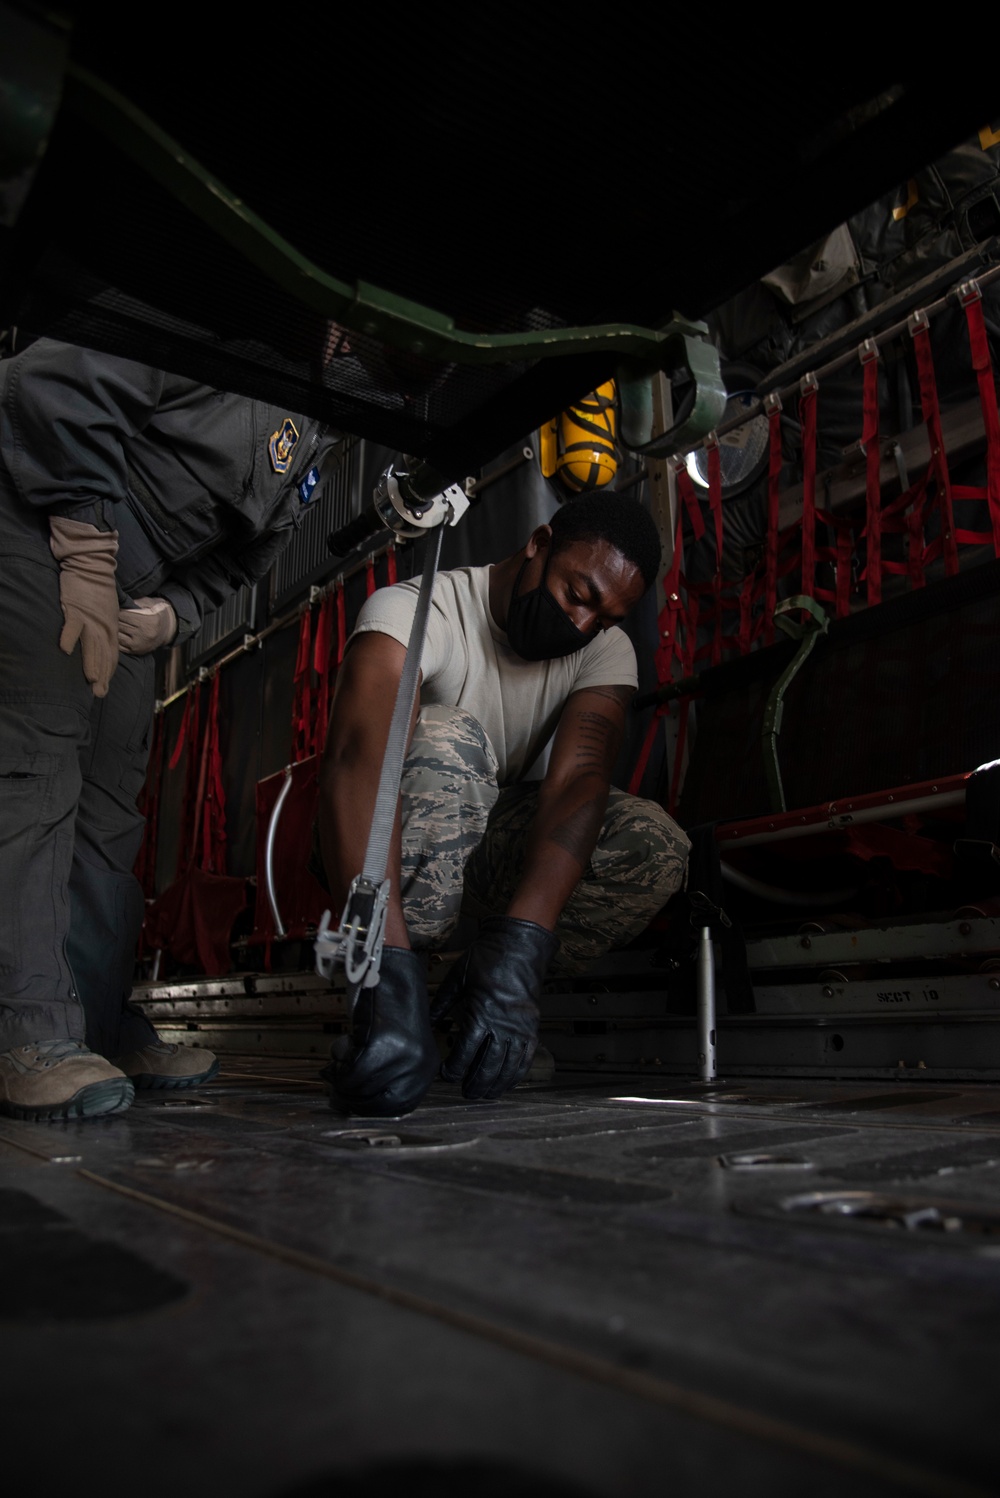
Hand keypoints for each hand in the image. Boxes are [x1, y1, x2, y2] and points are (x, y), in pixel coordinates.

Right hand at [48, 516, 119, 696]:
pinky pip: (73, 626)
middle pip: (103, 654)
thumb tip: (102, 645)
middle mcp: (104, 626)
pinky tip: (66, 650)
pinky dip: (69, 637)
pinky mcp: (76, 609)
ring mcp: (90, 619)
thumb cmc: (97, 589)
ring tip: (91, 679)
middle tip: (99, 693)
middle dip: (103, 675)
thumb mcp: (108, 612)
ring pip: (92, 645)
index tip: (104, 687)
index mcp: (111, 628)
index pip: (112, 655)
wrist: (92, 566)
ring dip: (91, 662)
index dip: (108, 672)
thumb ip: (105, 629)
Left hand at [118, 596, 177, 654]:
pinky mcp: (136, 651)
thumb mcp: (149, 603)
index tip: (115, 607)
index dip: (117, 610)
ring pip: (118, 636)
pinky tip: (118, 633)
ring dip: (114, 629)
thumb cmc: (155, 613)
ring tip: (114, 623)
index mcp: (149, 620)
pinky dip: (116, 639)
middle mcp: (145, 634)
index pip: (123, 615)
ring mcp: (140, 644)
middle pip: (120, 625)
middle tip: (112, 615)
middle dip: (114, 619)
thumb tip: (118, 600)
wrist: (167, 630)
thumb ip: (135, 602)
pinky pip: (119, 645)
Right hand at [324, 945, 438, 1116]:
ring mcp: (401, 1054)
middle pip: (377, 1103)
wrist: (386, 965)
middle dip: (351, 1098)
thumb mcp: (399, 1045)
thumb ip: (386, 1073)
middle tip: (336, 1088)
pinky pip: (351, 1070)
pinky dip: (339, 1065)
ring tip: (340, 1058)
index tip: (352, 1104)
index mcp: (427, 1066)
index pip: (399, 1106)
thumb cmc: (388, 1002)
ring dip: (342, 1078)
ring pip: (360, 1088)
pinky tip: (341, 1048)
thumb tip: (357, 1102)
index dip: (370, 1108)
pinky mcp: (380, 1043)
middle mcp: (418, 1063)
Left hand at [434, 916, 557, 1100]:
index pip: (465, 1053)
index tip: (447, 1075)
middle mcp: (502, 1026)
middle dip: (475, 1083)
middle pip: (487, 1066)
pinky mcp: (532, 1026)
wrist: (519, 946)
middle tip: (466, 1093)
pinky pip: (526, 1057)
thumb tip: (428, 1020)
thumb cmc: (488, 958)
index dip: (454, 1069)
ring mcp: (520, 1028)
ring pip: (507, 1067)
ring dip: (496, 1084)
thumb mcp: (458, 979)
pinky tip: (509, 1081)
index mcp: (480, 1014)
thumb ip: (442, 1003)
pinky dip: (517, 1073)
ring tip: (486, 1094)